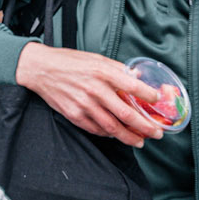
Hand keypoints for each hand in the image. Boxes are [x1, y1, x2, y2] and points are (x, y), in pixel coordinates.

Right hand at [15, 42, 165, 146]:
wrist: (41, 69)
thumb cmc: (69, 62)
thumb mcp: (95, 58)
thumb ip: (117, 69)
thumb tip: (137, 77)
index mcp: (102, 71)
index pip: (132, 86)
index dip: (148, 95)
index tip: (157, 100)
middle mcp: (94, 89)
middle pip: (126, 114)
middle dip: (145, 126)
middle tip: (157, 133)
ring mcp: (84, 105)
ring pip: (112, 127)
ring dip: (129, 137)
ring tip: (141, 141)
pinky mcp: (74, 115)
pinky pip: (96, 129)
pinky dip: (109, 135)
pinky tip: (117, 135)